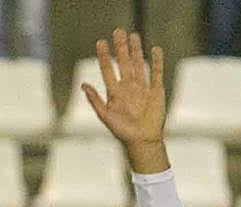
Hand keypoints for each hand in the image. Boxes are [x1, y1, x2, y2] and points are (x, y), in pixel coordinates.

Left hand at [82, 28, 168, 173]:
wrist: (142, 141)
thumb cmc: (122, 132)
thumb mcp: (105, 115)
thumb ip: (95, 100)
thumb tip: (83, 84)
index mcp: (115, 92)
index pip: (108, 69)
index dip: (104, 56)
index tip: (101, 42)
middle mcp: (128, 87)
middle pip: (124, 63)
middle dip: (121, 48)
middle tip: (118, 31)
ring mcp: (142, 88)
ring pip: (139, 64)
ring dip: (136, 50)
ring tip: (133, 35)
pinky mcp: (156, 91)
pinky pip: (156, 73)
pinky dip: (156, 61)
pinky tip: (155, 49)